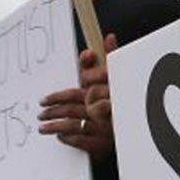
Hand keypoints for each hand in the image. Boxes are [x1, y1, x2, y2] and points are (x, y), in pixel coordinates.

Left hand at [39, 34, 119, 156]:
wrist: (139, 127)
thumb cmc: (126, 100)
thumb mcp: (119, 76)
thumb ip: (111, 57)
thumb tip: (109, 36)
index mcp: (105, 93)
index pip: (77, 91)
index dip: (58, 96)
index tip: (44, 100)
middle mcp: (104, 109)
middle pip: (72, 108)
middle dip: (53, 111)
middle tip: (40, 113)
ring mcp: (104, 127)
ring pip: (74, 124)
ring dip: (55, 126)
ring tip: (42, 128)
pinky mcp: (105, 143)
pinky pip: (82, 140)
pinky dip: (70, 138)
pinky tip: (60, 137)